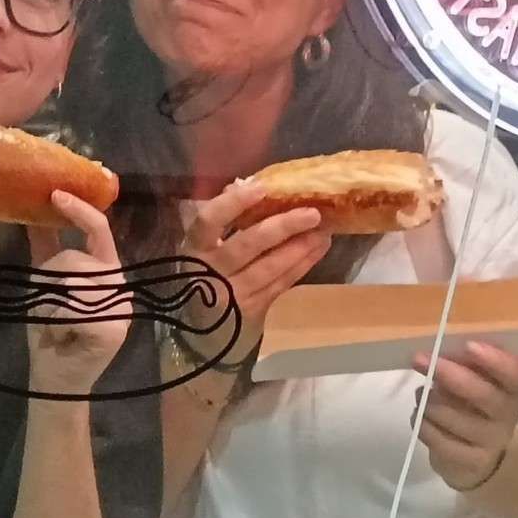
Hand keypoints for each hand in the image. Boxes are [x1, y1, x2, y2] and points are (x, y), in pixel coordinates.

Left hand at [25, 192, 129, 396]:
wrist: (55, 381)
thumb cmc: (51, 333)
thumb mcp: (45, 287)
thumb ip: (47, 252)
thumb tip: (34, 214)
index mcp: (107, 270)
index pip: (98, 230)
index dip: (78, 210)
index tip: (55, 194)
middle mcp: (120, 284)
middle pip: (75, 259)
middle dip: (48, 279)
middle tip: (45, 307)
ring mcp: (121, 307)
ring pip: (70, 284)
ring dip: (49, 305)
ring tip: (54, 326)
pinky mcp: (113, 329)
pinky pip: (70, 310)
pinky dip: (54, 323)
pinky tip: (60, 338)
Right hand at [180, 180, 331, 362]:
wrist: (199, 333)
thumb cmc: (201, 276)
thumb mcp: (202, 248)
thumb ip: (220, 219)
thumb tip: (244, 183)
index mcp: (194, 248)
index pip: (209, 221)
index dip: (233, 204)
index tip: (261, 187)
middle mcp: (211, 271)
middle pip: (248, 245)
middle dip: (282, 227)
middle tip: (312, 213)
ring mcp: (232, 294)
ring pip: (270, 267)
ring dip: (300, 247)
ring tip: (323, 230)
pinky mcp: (251, 309)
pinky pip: (280, 284)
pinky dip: (301, 265)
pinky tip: (318, 249)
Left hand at [413, 342, 517, 491]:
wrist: (477, 455)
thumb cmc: (473, 406)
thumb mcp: (476, 382)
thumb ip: (465, 364)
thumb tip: (439, 351)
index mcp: (511, 388)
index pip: (514, 373)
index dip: (494, 359)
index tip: (468, 345)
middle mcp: (507, 414)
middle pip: (482, 394)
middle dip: (448, 374)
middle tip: (420, 359)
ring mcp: (491, 442)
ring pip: (453, 417)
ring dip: (428, 402)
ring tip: (422, 395)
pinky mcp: (471, 463)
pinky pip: (439, 442)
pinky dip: (423, 425)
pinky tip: (420, 417)